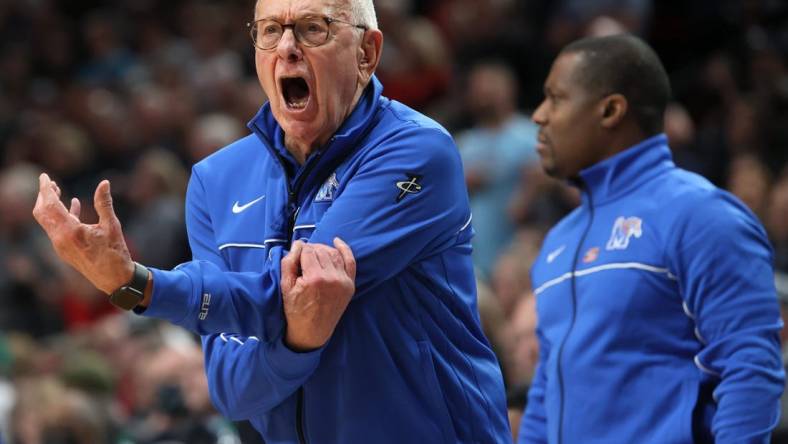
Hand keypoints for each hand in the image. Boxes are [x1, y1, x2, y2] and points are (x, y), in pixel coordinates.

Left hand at [32, 173, 133, 293]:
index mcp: (70, 231)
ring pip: (46, 221)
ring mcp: (60, 246)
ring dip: (50, 205)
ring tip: (57, 190)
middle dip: (44, 195)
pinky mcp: (64, 250)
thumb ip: (104, 203)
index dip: (46, 188)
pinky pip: (56, 229)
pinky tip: (73, 206)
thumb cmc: (115, 253)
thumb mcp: (112, 226)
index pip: (51, 204)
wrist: (115, 280)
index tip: (44, 176)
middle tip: (49, 182)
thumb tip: (104, 183)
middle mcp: (60, 239)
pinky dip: (60, 215)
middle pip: (42, 212)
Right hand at [280, 238, 355, 350]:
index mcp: (315, 278)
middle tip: (302, 259)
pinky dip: (344, 249)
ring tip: (313, 256)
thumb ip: (289, 262)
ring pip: (334, 253)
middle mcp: (332, 278)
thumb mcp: (285, 286)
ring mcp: (343, 282)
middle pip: (321, 251)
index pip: (308, 251)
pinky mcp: (350, 286)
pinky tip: (336, 241)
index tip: (295, 258)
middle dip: (310, 250)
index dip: (299, 251)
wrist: (311, 333)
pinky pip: (350, 262)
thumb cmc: (295, 310)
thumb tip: (299, 244)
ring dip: (323, 250)